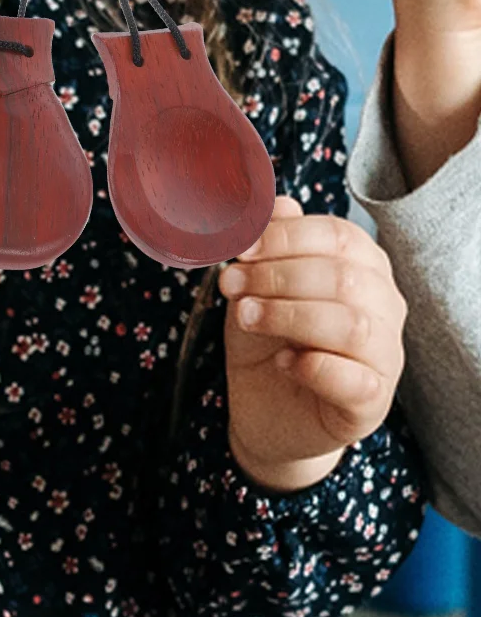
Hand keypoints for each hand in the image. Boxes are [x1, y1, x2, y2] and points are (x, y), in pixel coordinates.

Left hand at [217, 196, 405, 492]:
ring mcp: (384, 358)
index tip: (240, 248)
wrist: (266, 413)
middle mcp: (385, 309)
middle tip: (231, 285)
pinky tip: (282, 362)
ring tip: (246, 317)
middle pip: (345, 278)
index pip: (340, 237)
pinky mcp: (370, 403)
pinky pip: (355, 380)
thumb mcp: (258, 288)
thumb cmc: (268, 342)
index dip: (287, 237)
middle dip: (278, 276)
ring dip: (289, 316)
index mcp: (363, 270)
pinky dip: (315, 367)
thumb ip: (271, 246)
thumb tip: (276, 204)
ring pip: (352, 325)